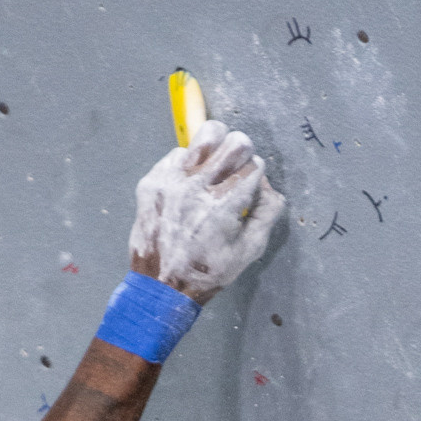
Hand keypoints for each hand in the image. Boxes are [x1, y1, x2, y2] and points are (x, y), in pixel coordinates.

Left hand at [129, 122, 285, 301]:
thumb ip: (267, 213)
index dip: (257, 174)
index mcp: (225, 205)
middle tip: (236, 167)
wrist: (161, 285)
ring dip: (216, 145)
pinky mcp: (153, 180)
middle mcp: (198, 187)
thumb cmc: (209, 271)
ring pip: (204, 134)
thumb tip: (267, 184)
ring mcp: (172, 180)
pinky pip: (178, 153)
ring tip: (214, 161)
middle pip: (234, 141)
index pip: (254, 165)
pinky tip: (189, 184)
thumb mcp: (249, 250)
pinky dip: (189, 163)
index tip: (250, 186)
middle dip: (242, 152)